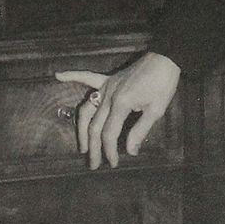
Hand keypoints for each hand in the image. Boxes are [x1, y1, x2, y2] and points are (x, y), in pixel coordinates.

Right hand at [55, 53, 181, 169]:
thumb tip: (130, 151)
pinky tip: (58, 75)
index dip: (109, 151)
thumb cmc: (163, 84)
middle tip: (93, 165)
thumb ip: (140, 131)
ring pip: (86, 110)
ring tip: (82, 146)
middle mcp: (109, 95)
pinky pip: (87, 78)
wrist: (165, 59)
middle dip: (94, 148)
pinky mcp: (108, 79)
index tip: (113, 163)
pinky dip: (72, 76)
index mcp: (121, 104)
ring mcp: (106, 86)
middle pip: (95, 126)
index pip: (109, 133)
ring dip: (82, 129)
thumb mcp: (156, 110)